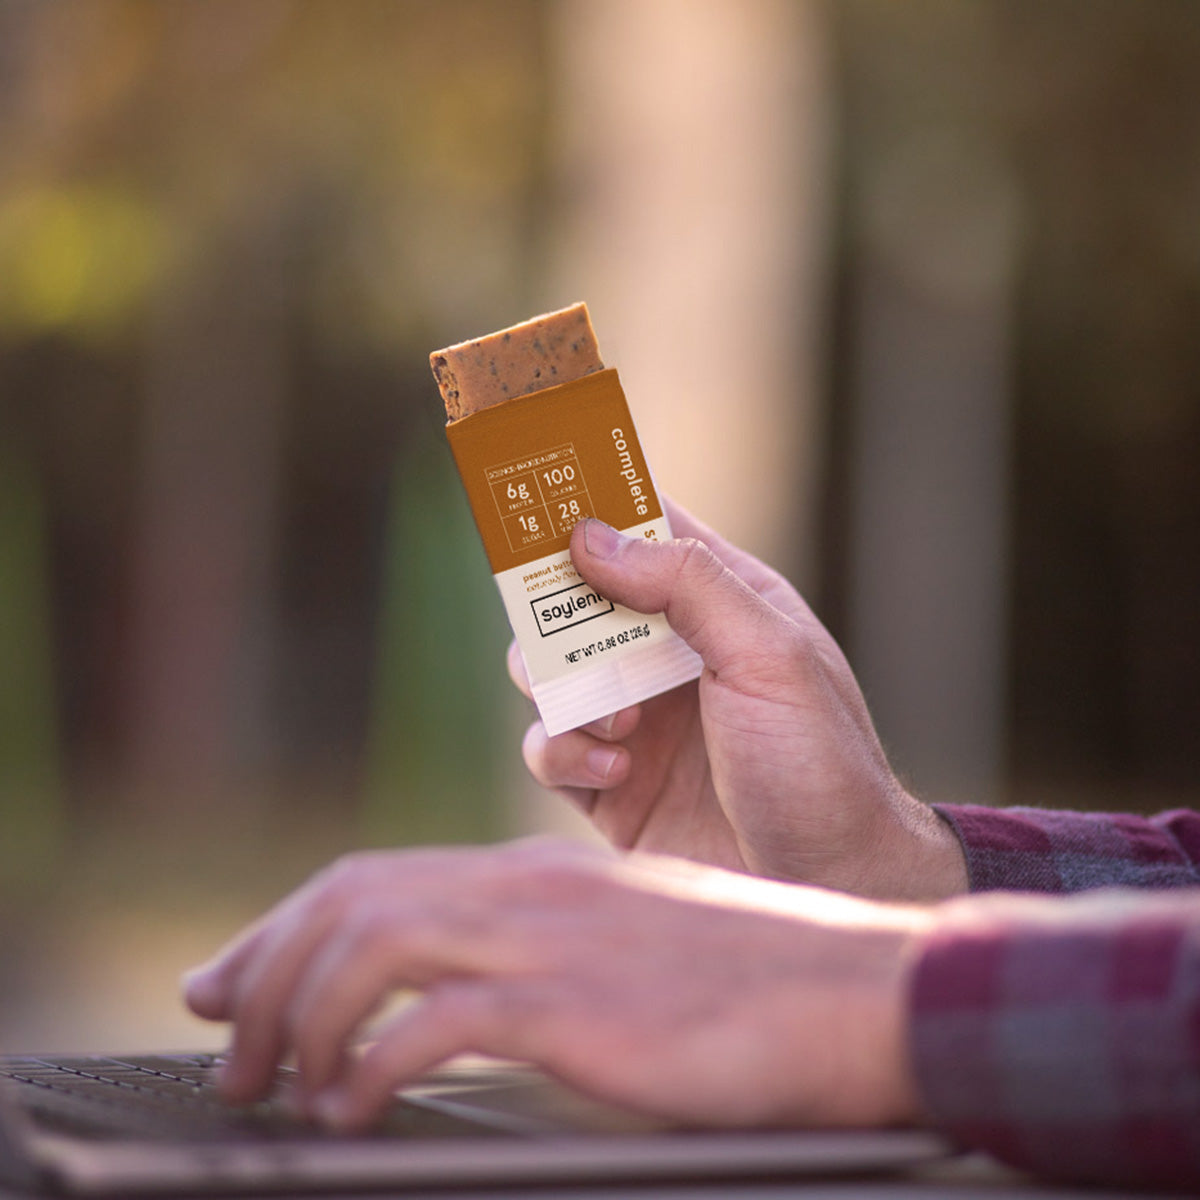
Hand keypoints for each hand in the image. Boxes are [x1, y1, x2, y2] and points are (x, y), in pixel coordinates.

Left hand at [183, 838, 927, 1131]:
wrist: (856, 989)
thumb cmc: (750, 982)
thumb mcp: (623, 950)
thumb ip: (537, 959)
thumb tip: (456, 1005)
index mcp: (533, 875)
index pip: (376, 877)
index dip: (287, 927)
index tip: (232, 977)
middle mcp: (526, 889)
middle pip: (352, 899)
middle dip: (263, 967)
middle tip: (218, 1034)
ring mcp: (549, 940)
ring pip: (369, 947)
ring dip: (297, 1016)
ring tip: (270, 1085)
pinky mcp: (574, 1005)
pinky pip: (428, 1027)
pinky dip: (367, 1067)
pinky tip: (351, 1109)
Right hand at [510, 499, 966, 901]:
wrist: (829, 885)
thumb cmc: (819, 764)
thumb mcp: (768, 654)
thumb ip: (686, 584)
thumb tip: (591, 534)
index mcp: (720, 604)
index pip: (647, 530)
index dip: (595, 505)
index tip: (541, 490)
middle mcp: (670, 656)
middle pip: (576, 602)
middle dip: (552, 610)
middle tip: (552, 624)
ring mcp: (636, 722)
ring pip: (548, 676)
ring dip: (560, 689)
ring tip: (620, 721)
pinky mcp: (609, 787)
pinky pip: (549, 750)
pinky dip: (563, 753)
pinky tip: (616, 770)